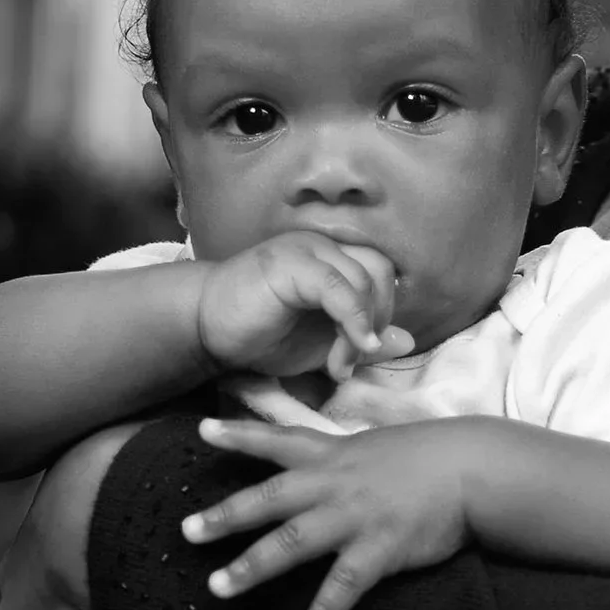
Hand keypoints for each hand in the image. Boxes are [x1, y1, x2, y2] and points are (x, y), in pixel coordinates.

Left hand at [183, 414, 481, 609]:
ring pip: (291, 544)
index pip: (278, 439)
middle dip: (225, 516)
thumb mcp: (380, 445)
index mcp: (333, 456)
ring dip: (251, 568)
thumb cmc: (434, 456)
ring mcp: (355, 517)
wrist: (476, 469)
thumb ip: (346, 457)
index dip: (239, 434)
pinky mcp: (380, 549)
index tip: (200, 430)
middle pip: (268, 500)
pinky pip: (344, 587)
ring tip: (218, 589)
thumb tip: (327, 462)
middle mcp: (334, 484)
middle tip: (186, 532)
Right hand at [192, 235, 413, 386]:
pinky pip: (338, 287)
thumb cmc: (257, 335)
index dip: (383, 313)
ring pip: (364, 279)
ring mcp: (307, 249)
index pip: (380, 273)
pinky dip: (353, 320)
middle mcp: (323, 246)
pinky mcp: (291, 263)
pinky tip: (349, 350)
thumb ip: (359, 340)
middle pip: (380, 271)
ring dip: (361, 329)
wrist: (202, 328)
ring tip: (338, 363)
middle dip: (378, 319)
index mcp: (332, 258)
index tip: (362, 353)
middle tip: (352, 358)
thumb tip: (406, 339)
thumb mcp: (319, 346)